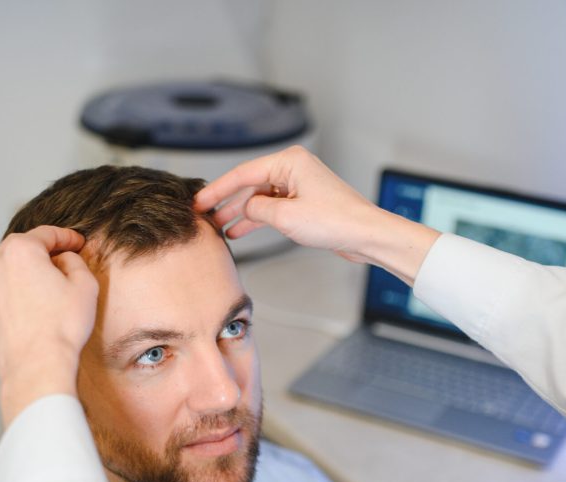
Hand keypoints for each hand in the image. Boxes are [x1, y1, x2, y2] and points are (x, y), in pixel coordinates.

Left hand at [0, 226, 97, 424]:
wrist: (38, 366)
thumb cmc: (62, 326)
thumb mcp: (85, 286)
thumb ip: (75, 263)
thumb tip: (65, 260)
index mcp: (21, 252)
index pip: (46, 234)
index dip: (66, 237)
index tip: (77, 243)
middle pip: (21, 249)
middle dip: (42, 252)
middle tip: (62, 260)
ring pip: (8, 273)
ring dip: (27, 275)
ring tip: (48, 289)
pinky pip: (2, 296)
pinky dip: (17, 296)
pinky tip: (34, 310)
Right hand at [195, 145, 440, 282]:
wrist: (365, 234)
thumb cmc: (336, 221)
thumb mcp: (285, 217)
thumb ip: (256, 209)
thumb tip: (244, 208)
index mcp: (288, 162)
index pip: (242, 173)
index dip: (217, 189)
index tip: (200, 201)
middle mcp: (293, 169)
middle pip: (249, 184)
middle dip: (227, 202)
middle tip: (205, 215)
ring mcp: (299, 185)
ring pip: (260, 198)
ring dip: (241, 213)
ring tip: (219, 227)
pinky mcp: (304, 202)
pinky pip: (273, 207)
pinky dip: (257, 218)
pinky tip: (241, 230)